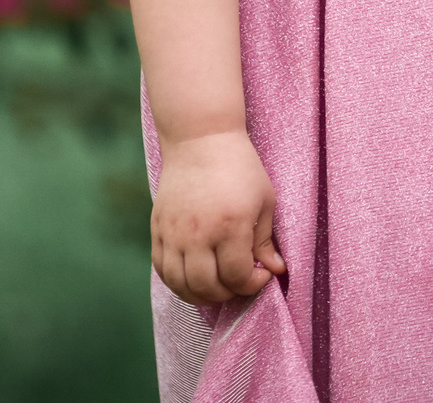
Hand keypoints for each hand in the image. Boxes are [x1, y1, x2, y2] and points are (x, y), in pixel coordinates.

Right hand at [153, 128, 287, 305]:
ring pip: (180, 284)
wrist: (200, 139)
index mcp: (230, 225)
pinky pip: (162, 269)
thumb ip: (266, 240)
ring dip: (200, 294)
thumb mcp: (264, 200)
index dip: (252, 284)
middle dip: (228, 293)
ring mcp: (173, 233)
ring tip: (217, 284)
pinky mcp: (157, 229)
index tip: (261, 274)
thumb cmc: (240, 167)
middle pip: (207, 287)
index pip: (236, 276)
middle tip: (239, 281)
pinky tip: (193, 276)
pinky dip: (177, 281)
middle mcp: (198, 233)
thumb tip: (274, 270)